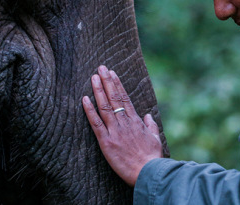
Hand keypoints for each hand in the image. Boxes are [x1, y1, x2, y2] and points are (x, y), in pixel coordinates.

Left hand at [82, 65, 162, 186]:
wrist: (149, 172)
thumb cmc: (152, 157)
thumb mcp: (155, 138)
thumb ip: (151, 125)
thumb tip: (147, 115)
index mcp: (136, 121)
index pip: (124, 98)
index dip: (117, 84)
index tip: (112, 73)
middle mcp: (125, 122)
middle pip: (114, 97)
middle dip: (107, 81)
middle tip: (100, 67)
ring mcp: (115, 131)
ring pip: (105, 106)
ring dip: (98, 90)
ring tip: (93, 77)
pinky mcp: (106, 142)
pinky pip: (96, 123)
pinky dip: (89, 110)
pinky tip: (84, 99)